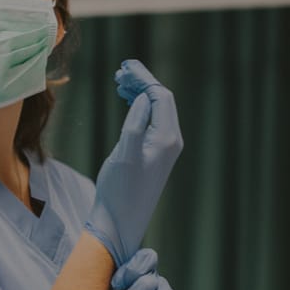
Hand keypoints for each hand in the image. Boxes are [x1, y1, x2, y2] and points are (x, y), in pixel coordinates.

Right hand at [84, 60, 182, 265]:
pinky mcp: (155, 155)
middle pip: (162, 100)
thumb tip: (143, 98)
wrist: (119, 223)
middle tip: (120, 71)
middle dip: (142, 82)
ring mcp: (164, 148)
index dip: (144, 78)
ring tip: (119, 82)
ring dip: (140, 93)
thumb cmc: (119, 191)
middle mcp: (171, 141)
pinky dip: (139, 107)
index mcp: (167, 139)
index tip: (124, 67)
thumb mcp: (124, 154)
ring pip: (156, 110)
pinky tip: (126, 101)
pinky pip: (151, 121)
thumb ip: (135, 123)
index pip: (161, 96)